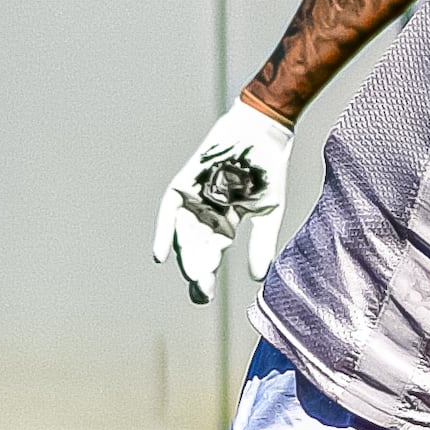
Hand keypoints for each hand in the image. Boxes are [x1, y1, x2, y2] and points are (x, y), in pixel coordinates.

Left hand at [154, 99, 298, 305]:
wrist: (263, 132)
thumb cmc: (269, 169)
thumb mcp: (269, 212)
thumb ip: (261, 243)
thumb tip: (258, 277)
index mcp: (226, 221)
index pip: (212, 253)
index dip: (205, 275)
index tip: (203, 298)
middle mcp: (206, 212)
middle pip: (195, 247)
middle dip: (196, 270)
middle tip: (199, 292)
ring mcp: (193, 198)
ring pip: (183, 234)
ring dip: (186, 255)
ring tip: (194, 275)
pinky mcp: (184, 184)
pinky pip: (169, 211)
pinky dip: (164, 232)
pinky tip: (161, 255)